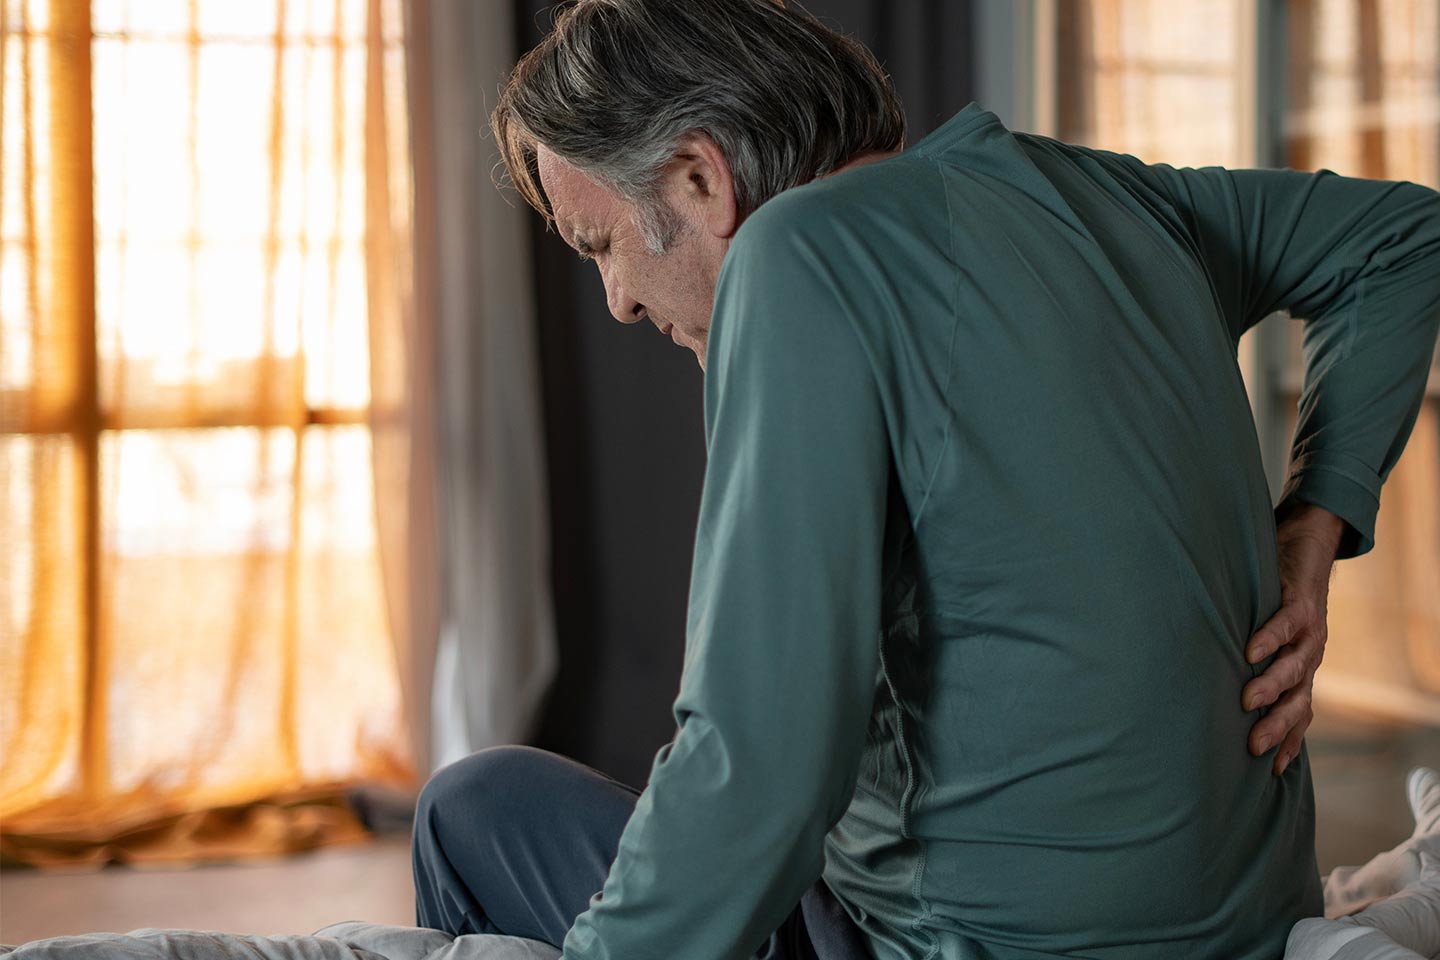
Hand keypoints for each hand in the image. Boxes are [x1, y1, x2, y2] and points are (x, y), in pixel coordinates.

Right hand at [1241, 501, 1345, 775]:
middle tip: (1253, 747)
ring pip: (1295, 667)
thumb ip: (1255, 662)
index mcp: (1303, 668)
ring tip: (1249, 701)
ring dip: (1273, 686)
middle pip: (1299, 700)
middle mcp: (1310, 654)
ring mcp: (1308, 629)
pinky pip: (1284, 623)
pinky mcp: (1299, 600)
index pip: (1300, 714)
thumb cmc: (1281, 594)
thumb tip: (1221, 691)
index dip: (1289, 742)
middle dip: (1279, 726)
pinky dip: (1269, 638)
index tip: (1269, 772)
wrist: (1310, 545)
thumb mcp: (1271, 635)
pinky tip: (1251, 650)